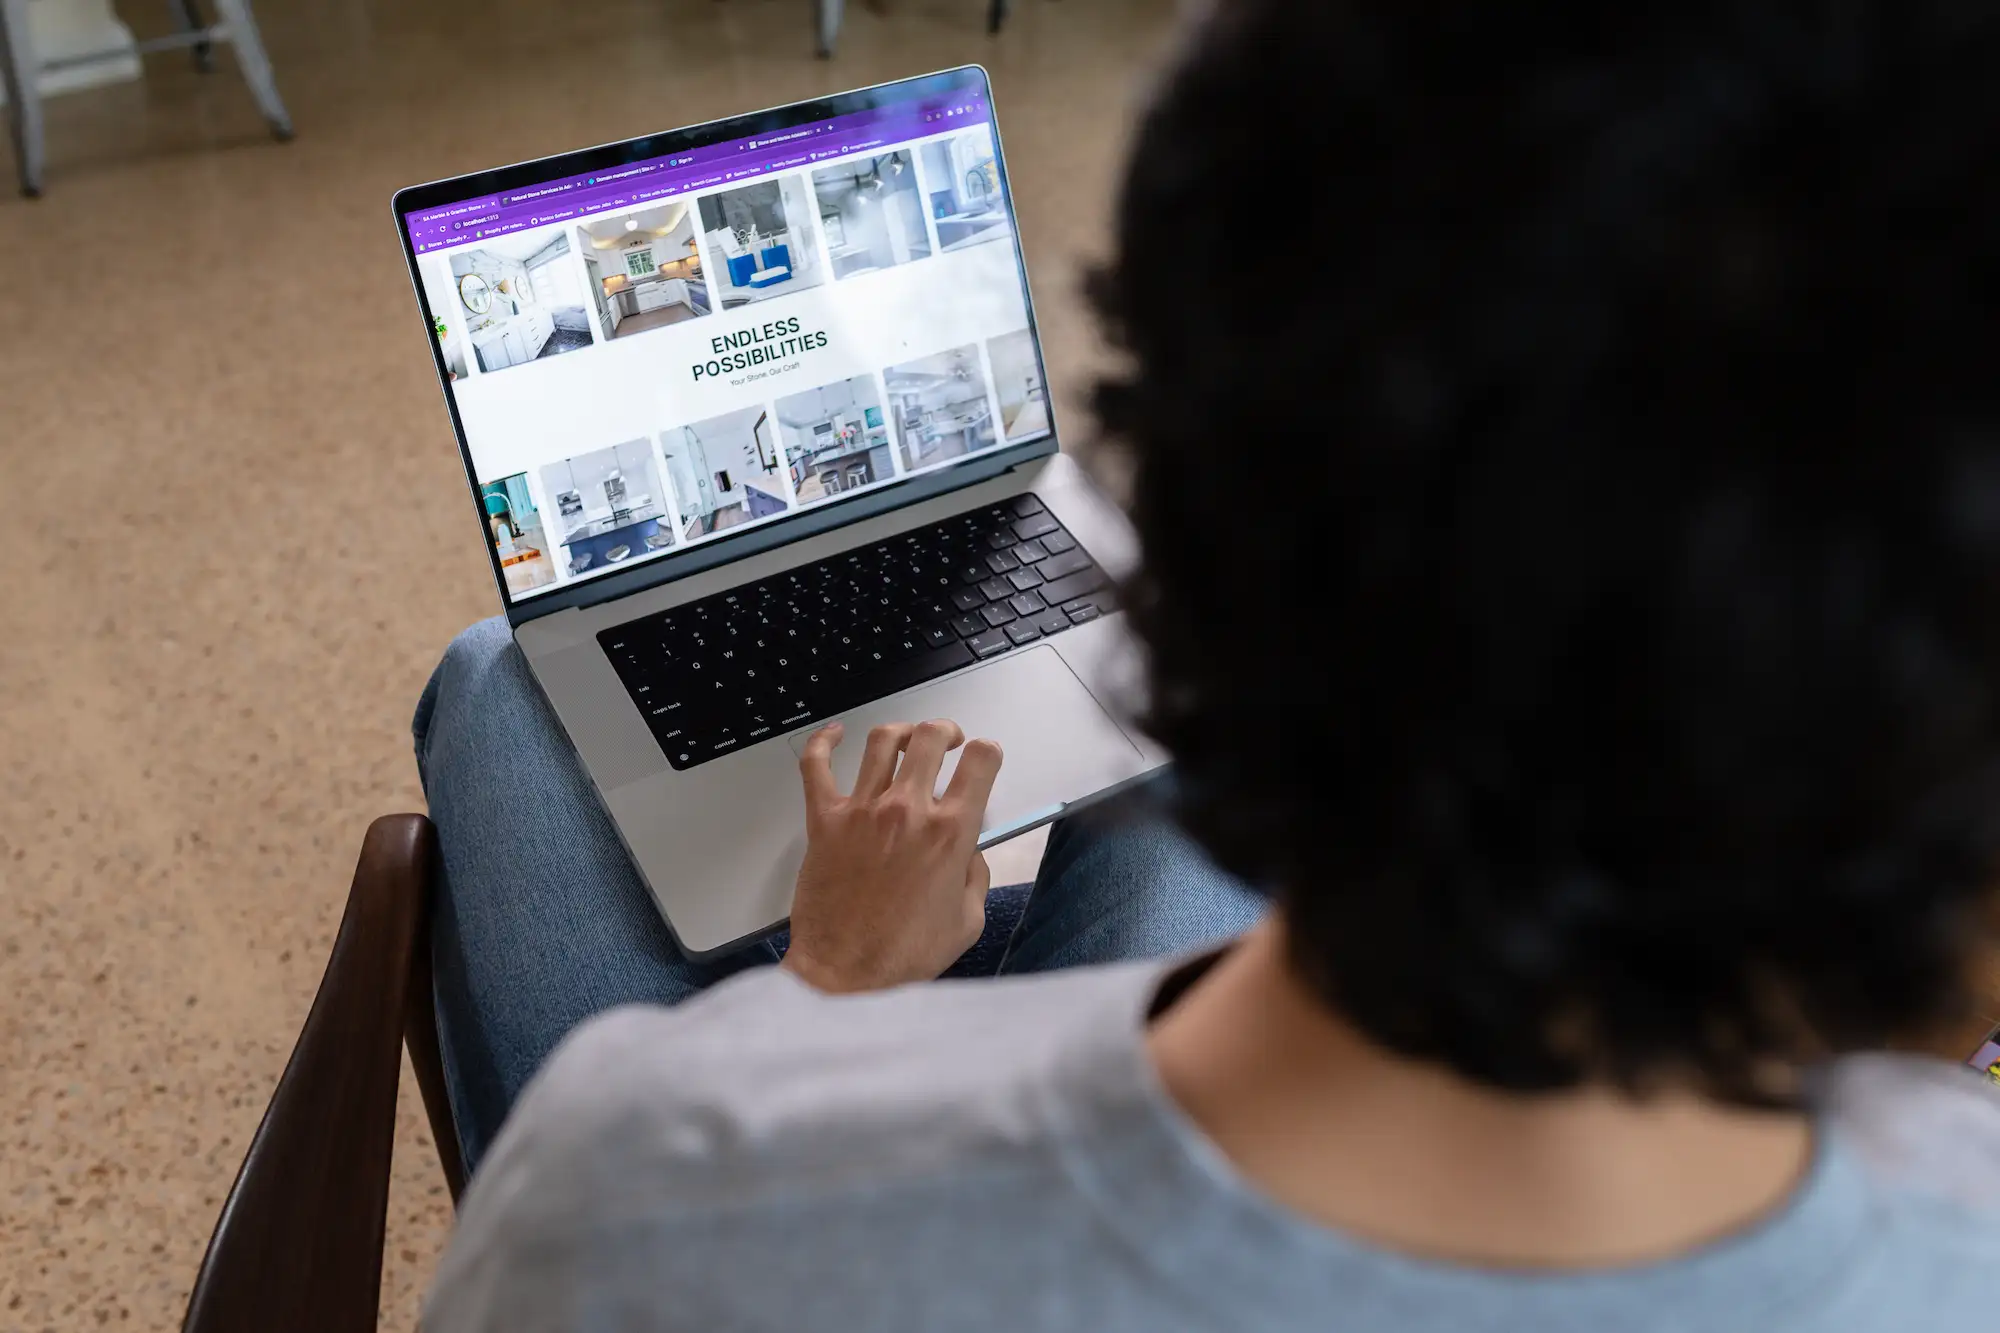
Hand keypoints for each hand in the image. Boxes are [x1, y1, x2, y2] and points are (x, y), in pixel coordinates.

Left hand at [781, 719, 1004, 992]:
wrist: (846, 974)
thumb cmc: (905, 954)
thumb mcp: (967, 921)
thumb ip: (975, 876)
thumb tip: (968, 851)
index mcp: (949, 834)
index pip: (980, 763)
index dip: (988, 753)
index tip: (984, 757)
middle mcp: (907, 811)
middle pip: (931, 739)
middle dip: (946, 732)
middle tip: (948, 740)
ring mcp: (862, 811)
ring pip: (883, 742)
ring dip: (901, 731)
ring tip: (907, 738)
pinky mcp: (824, 821)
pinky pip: (816, 766)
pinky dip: (824, 742)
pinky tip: (833, 734)